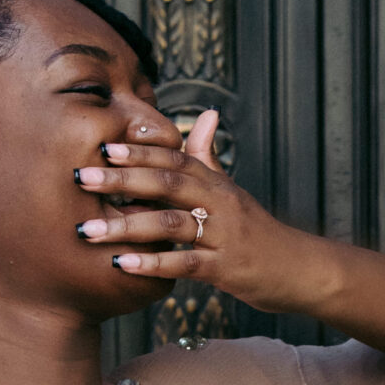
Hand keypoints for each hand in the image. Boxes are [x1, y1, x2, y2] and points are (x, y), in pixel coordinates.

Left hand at [74, 112, 308, 306]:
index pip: (175, 159)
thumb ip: (211, 158)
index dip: (139, 152)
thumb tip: (205, 115)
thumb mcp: (235, 192)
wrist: (302, 269)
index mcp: (217, 184)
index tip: (102, 146)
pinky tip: (123, 265)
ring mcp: (224, 236)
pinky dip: (153, 264)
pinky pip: (186, 264)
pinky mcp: (228, 269)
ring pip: (171, 224)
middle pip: (168, 183)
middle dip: (122, 179)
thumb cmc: (259, 233)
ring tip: (88, 230)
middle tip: (81, 177)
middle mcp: (220, 203)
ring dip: (126, 225)